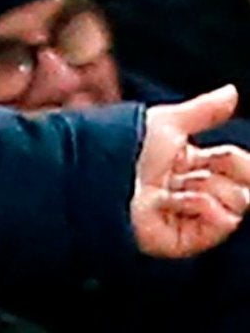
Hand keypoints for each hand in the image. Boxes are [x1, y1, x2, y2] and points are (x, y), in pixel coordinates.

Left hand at [132, 86, 249, 257]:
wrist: (96, 174)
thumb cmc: (122, 146)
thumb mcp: (168, 123)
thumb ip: (204, 111)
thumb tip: (232, 92)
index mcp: (187, 164)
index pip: (235, 166)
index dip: (239, 162)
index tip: (226, 155)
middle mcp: (188, 192)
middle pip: (240, 189)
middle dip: (229, 177)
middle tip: (201, 172)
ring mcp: (183, 218)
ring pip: (234, 208)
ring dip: (211, 191)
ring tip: (180, 187)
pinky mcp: (179, 240)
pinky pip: (217, 228)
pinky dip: (206, 209)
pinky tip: (182, 200)